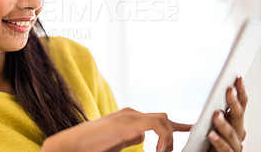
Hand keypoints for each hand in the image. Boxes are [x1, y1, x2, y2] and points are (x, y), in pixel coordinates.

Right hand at [41, 108, 190, 151]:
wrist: (72, 145)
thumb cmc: (92, 146)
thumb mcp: (118, 143)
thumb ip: (131, 138)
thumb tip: (143, 138)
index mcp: (129, 119)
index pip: (158, 119)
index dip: (177, 125)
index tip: (192, 129)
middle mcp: (131, 114)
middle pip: (164, 118)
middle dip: (175, 133)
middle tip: (168, 151)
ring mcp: (129, 117)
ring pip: (163, 120)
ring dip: (168, 138)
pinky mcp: (127, 124)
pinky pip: (156, 126)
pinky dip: (163, 139)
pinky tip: (157, 151)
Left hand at [209, 77, 247, 150]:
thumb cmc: (207, 140)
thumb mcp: (209, 122)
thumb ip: (213, 110)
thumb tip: (213, 91)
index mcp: (235, 123)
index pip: (240, 105)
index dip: (240, 92)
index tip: (237, 78)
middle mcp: (238, 134)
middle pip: (238, 117)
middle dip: (234, 103)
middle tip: (229, 90)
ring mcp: (234, 146)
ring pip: (232, 133)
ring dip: (224, 123)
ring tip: (216, 114)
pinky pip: (225, 149)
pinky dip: (219, 141)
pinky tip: (211, 134)